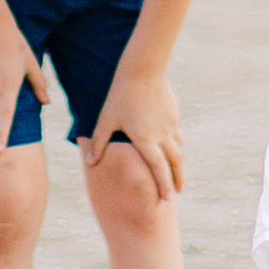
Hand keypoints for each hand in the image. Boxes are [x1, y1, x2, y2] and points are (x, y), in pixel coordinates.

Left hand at [85, 58, 182, 201]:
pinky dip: (176, 143)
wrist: (143, 69)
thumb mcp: (106, 119)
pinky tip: (172, 145)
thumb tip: (90, 164)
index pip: (158, 169)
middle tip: (178, 192)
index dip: (163, 185)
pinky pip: (177, 132)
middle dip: (177, 179)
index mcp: (146, 140)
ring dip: (178, 162)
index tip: (166, 199)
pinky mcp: (174, 113)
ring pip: (178, 147)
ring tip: (177, 171)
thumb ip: (99, 143)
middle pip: (175, 163)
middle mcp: (162, 135)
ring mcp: (171, 123)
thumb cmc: (120, 95)